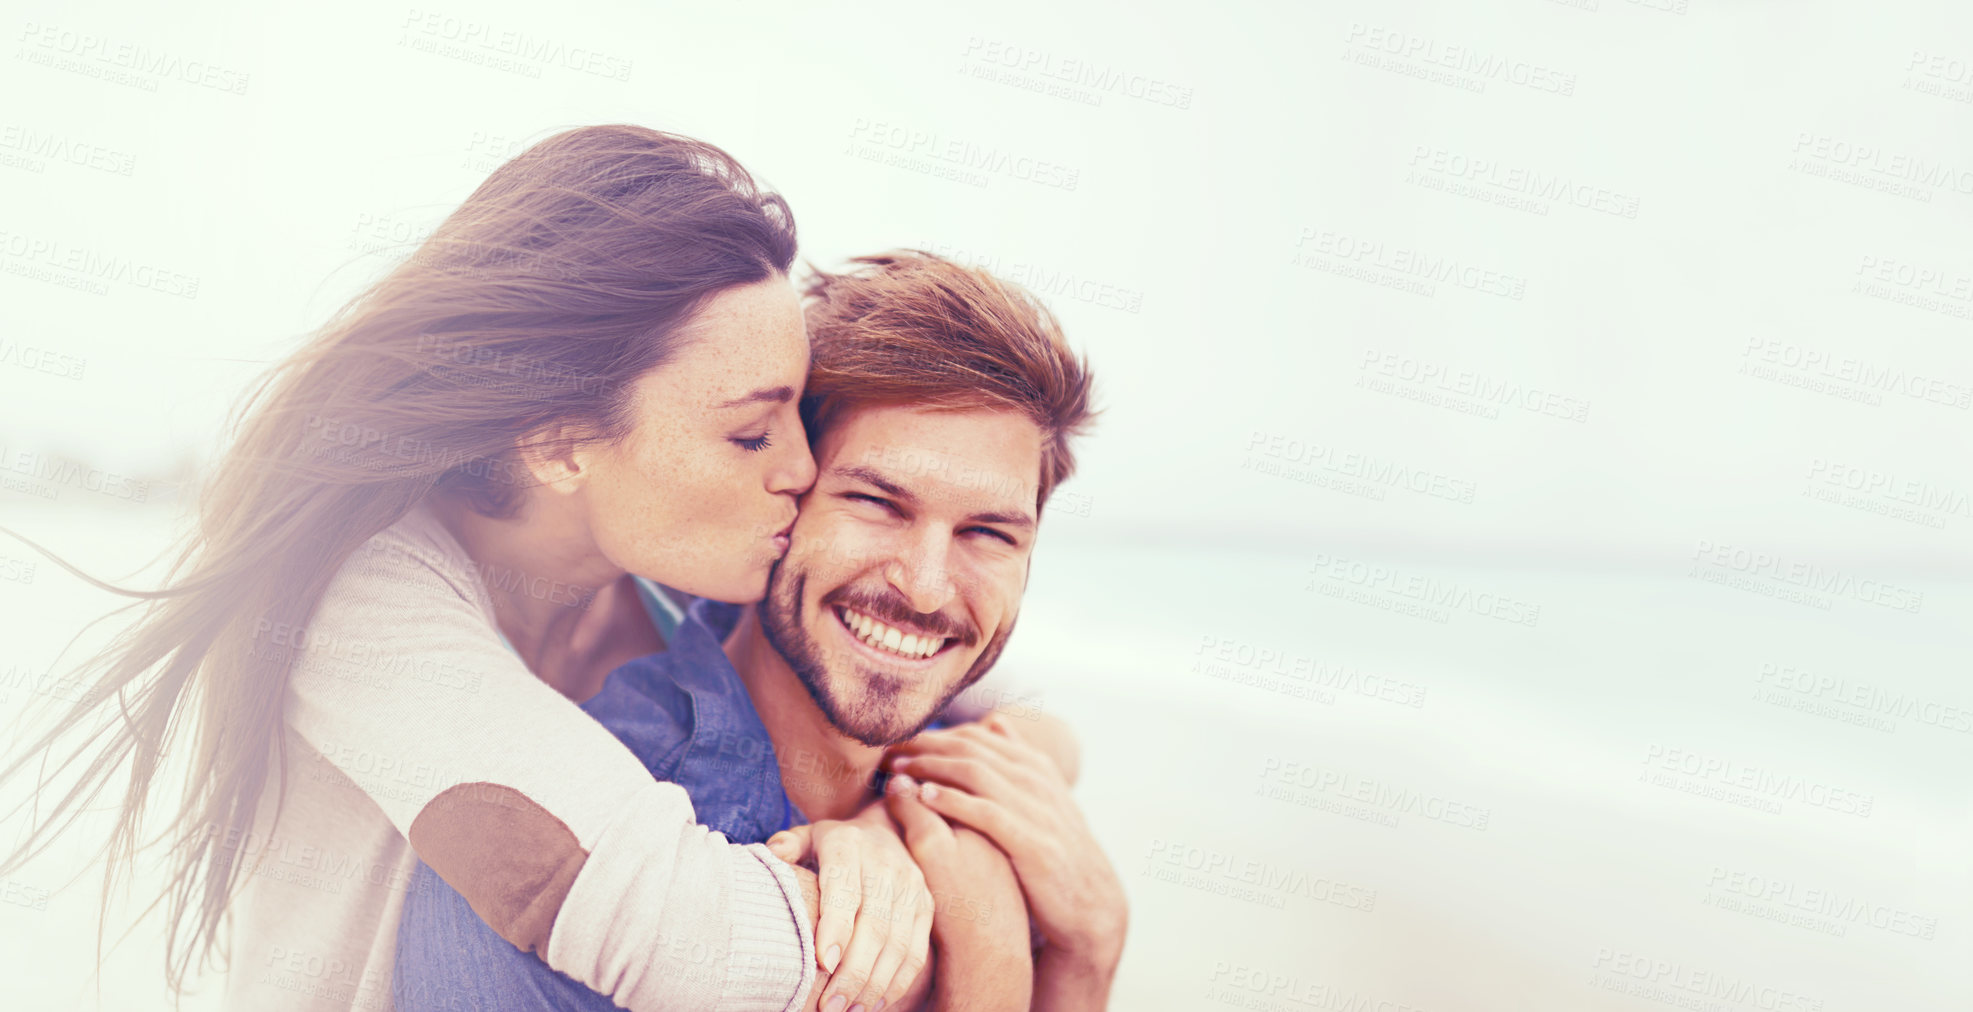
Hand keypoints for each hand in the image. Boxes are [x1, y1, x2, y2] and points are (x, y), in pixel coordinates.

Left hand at [767, 805, 933, 1011]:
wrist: (883, 832)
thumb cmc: (831, 847)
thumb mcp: (807, 836)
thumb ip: (788, 845)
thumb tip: (773, 854)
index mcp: (849, 845)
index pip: (846, 888)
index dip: (837, 926)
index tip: (823, 962)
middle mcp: (885, 864)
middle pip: (875, 925)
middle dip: (853, 972)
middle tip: (830, 1006)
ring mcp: (910, 887)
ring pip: (898, 945)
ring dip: (874, 985)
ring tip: (849, 1011)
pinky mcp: (925, 907)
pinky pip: (915, 952)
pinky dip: (897, 983)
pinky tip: (874, 1003)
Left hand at [885, 717, 1127, 970]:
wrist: (1091, 902)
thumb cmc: (1056, 849)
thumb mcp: (1043, 797)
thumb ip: (1018, 760)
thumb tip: (995, 719)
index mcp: (1035, 767)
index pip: (976, 736)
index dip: (933, 735)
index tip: (897, 741)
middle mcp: (1036, 781)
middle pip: (970, 749)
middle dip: (923, 747)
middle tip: (884, 752)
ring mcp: (1037, 809)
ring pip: (975, 773)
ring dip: (930, 768)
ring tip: (895, 771)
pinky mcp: (1033, 842)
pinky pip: (987, 812)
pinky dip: (954, 800)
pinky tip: (924, 798)